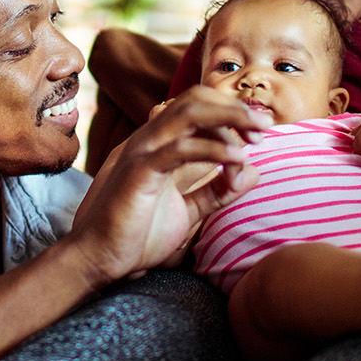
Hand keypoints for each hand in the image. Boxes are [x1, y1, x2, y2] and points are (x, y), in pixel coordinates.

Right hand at [68, 86, 270, 282]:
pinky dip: (214, 149)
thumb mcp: (187, 211)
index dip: (230, 112)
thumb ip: (215, 191)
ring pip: (189, 113)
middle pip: (195, 100)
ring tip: (257, 134)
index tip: (258, 133)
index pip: (195, 107)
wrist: (96, 261)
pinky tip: (237, 159)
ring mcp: (141, 151)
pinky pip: (181, 148)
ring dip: (229, 118)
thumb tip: (252, 171)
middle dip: (235, 108)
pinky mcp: (140, 171)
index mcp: (156, 145)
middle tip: (264, 126)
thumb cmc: (135, 237)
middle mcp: (148, 139)